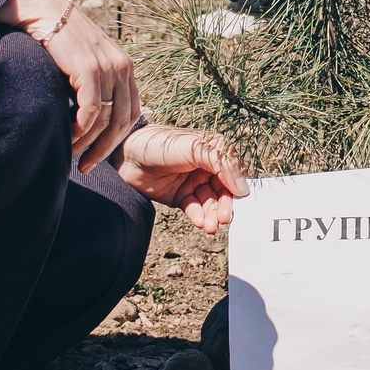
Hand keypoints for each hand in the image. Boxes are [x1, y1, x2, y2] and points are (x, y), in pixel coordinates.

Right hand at [0, 0, 140, 170]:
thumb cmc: (58, 41)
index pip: (132, 113)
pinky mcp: (89, 69)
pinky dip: (80, 130)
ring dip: (89, 144)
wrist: (43, 10)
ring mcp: (108, 68)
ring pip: (106, 120)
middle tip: (87, 167)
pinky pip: (90, 111)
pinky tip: (68, 139)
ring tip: (72, 157)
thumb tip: (89, 121)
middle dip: (105, 150)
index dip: (117, 139)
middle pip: (123, 122)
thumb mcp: (85, 63)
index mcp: (125, 67)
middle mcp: (123, 67)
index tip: (98, 156)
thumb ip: (93, 86)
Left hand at [114, 124, 249, 233]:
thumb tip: (243, 188)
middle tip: (224, 219)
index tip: (239, 199)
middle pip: (222, 190)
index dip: (236, 186)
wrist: (126, 155)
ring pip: (209, 202)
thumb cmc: (160, 143)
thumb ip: (222, 164)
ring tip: (211, 226)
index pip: (232, 171)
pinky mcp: (179, 197)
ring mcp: (192, 182)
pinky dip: (198, 216)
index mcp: (212, 151)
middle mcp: (204, 167)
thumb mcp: (195, 148)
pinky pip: (194, 208)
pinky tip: (200, 222)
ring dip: (212, 214)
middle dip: (224, 206)